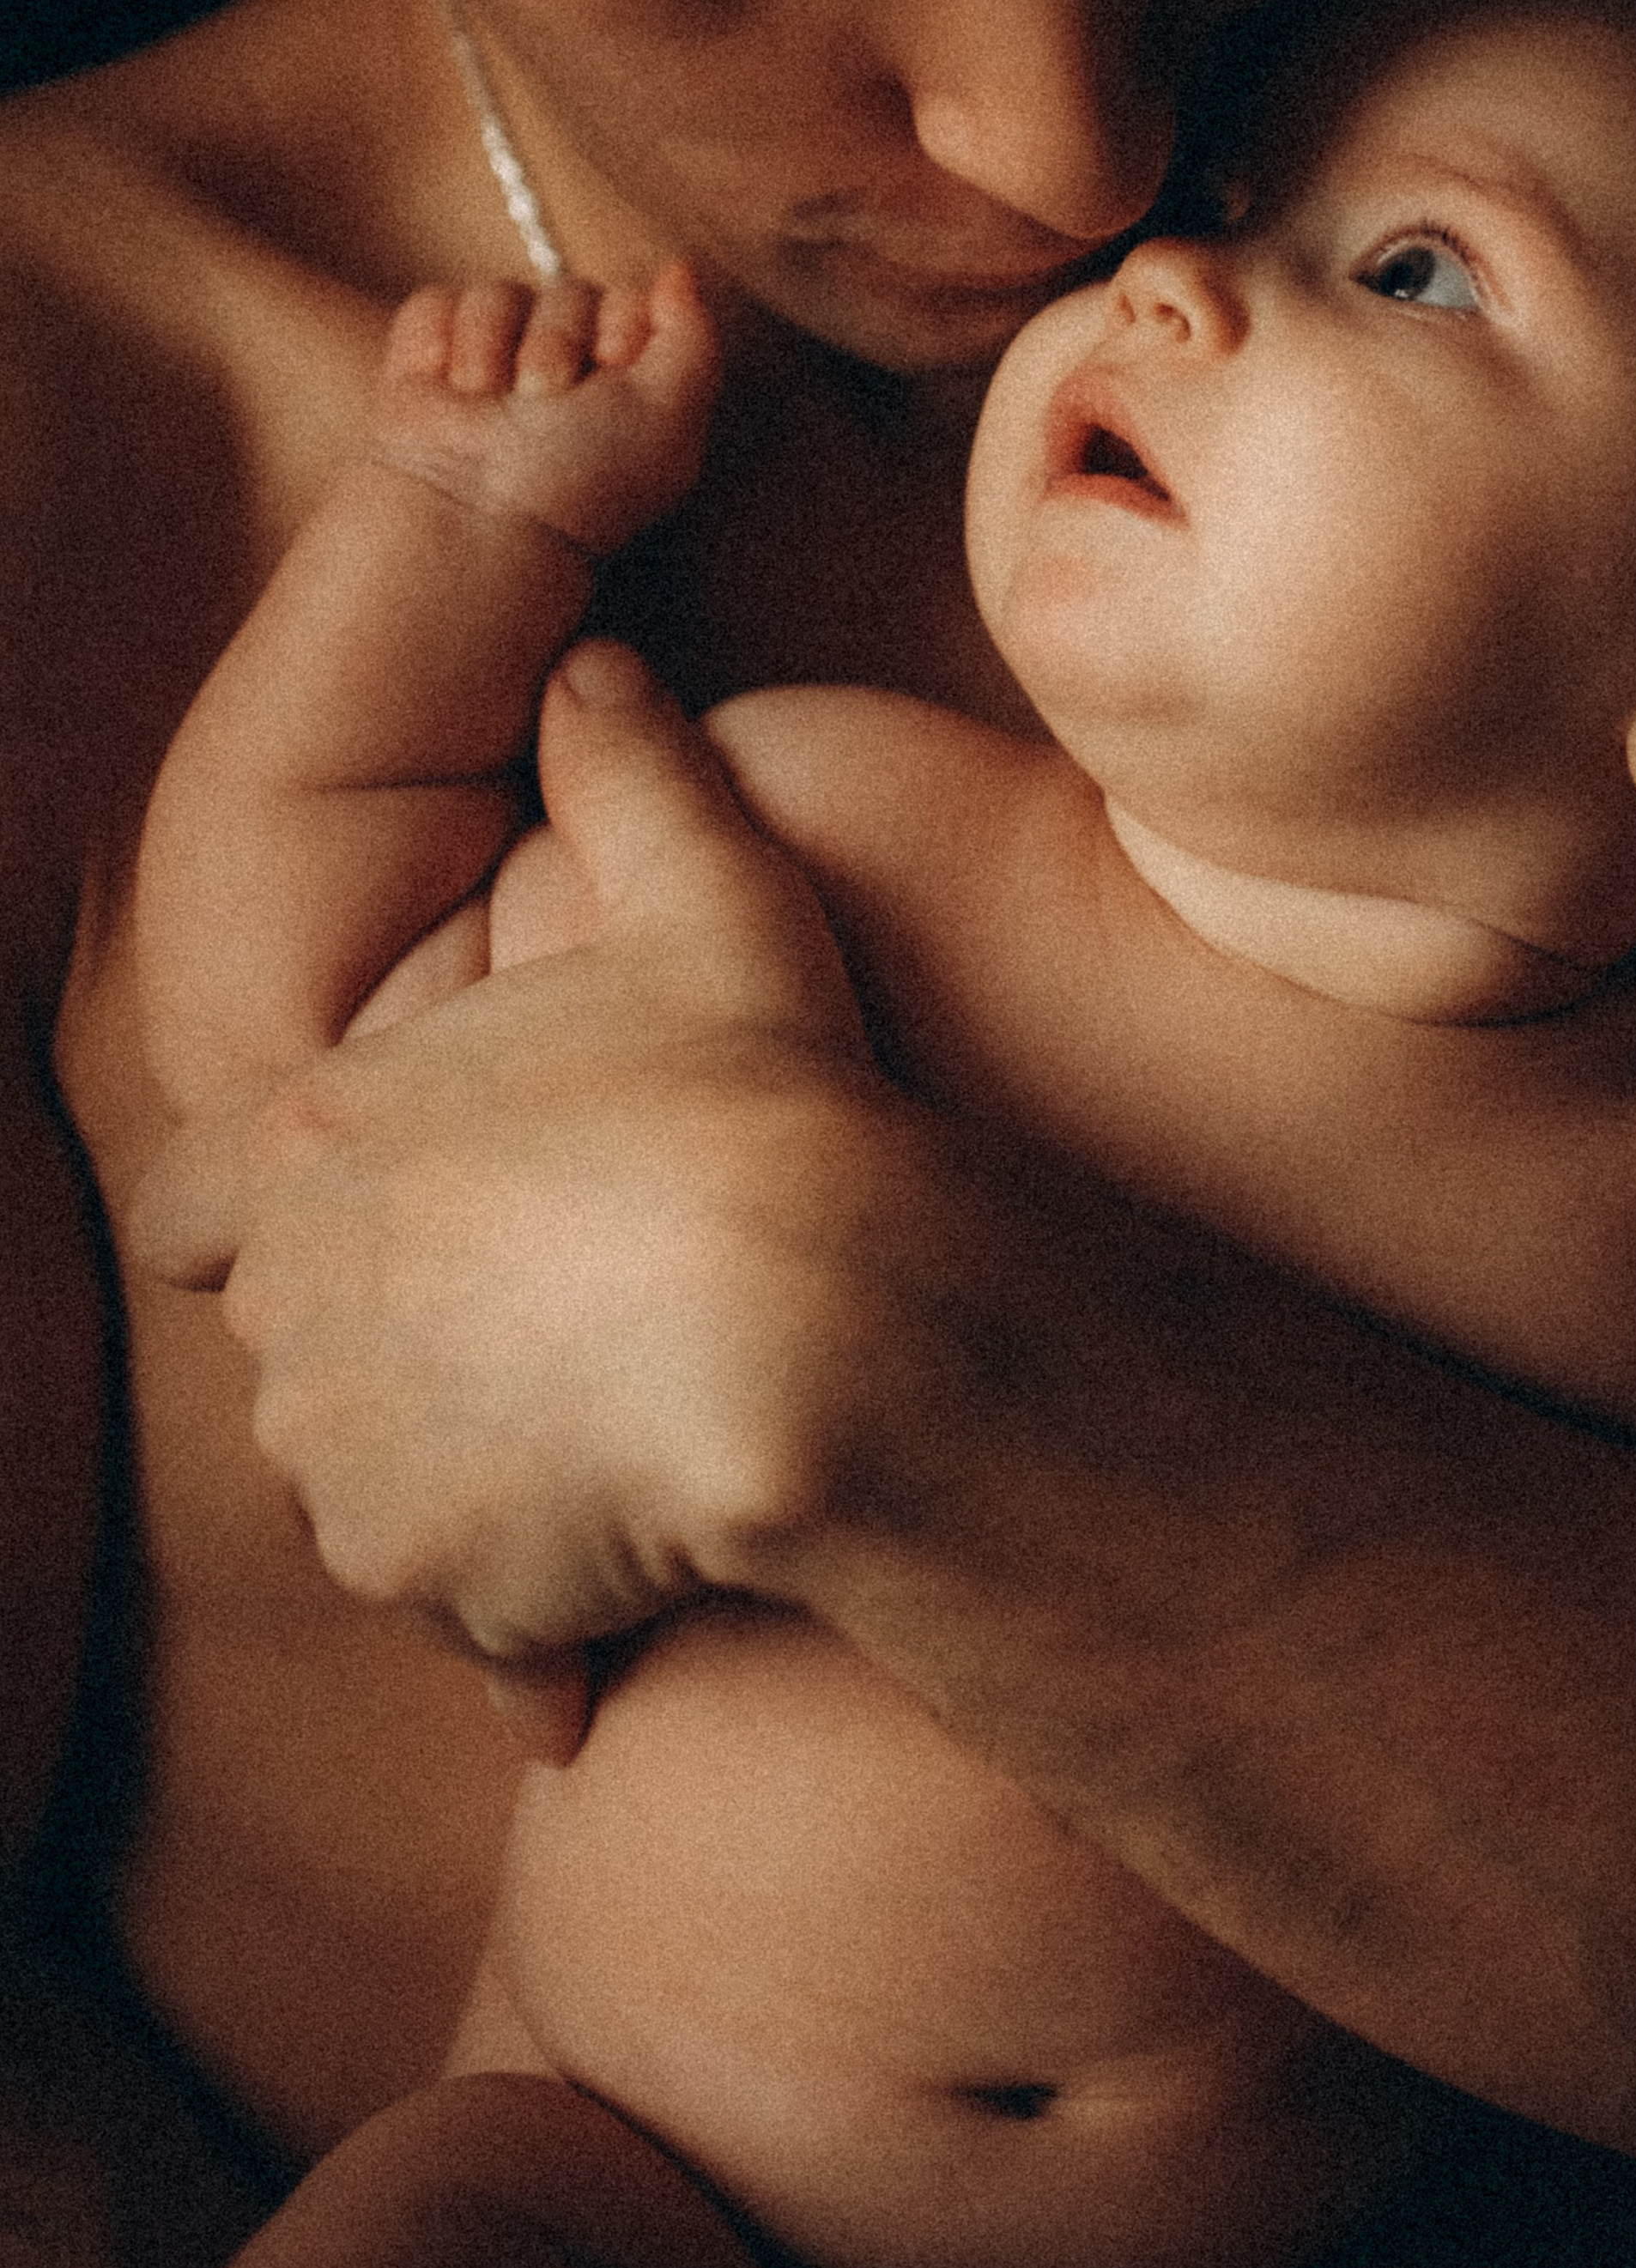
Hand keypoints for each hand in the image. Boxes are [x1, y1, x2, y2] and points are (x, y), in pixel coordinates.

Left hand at [130, 642, 929, 1698]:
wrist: (813, 1324)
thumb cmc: (759, 1100)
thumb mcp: (714, 905)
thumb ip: (638, 780)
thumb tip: (598, 664)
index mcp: (322, 1136)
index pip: (190, 1199)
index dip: (259, 1219)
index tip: (376, 1235)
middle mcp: (296, 1298)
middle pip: (303, 1347)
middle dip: (398, 1353)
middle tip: (548, 1339)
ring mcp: (342, 1446)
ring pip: (373, 1481)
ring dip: (459, 1475)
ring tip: (607, 1439)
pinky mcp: (418, 1573)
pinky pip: (454, 1602)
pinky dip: (519, 1593)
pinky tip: (629, 1543)